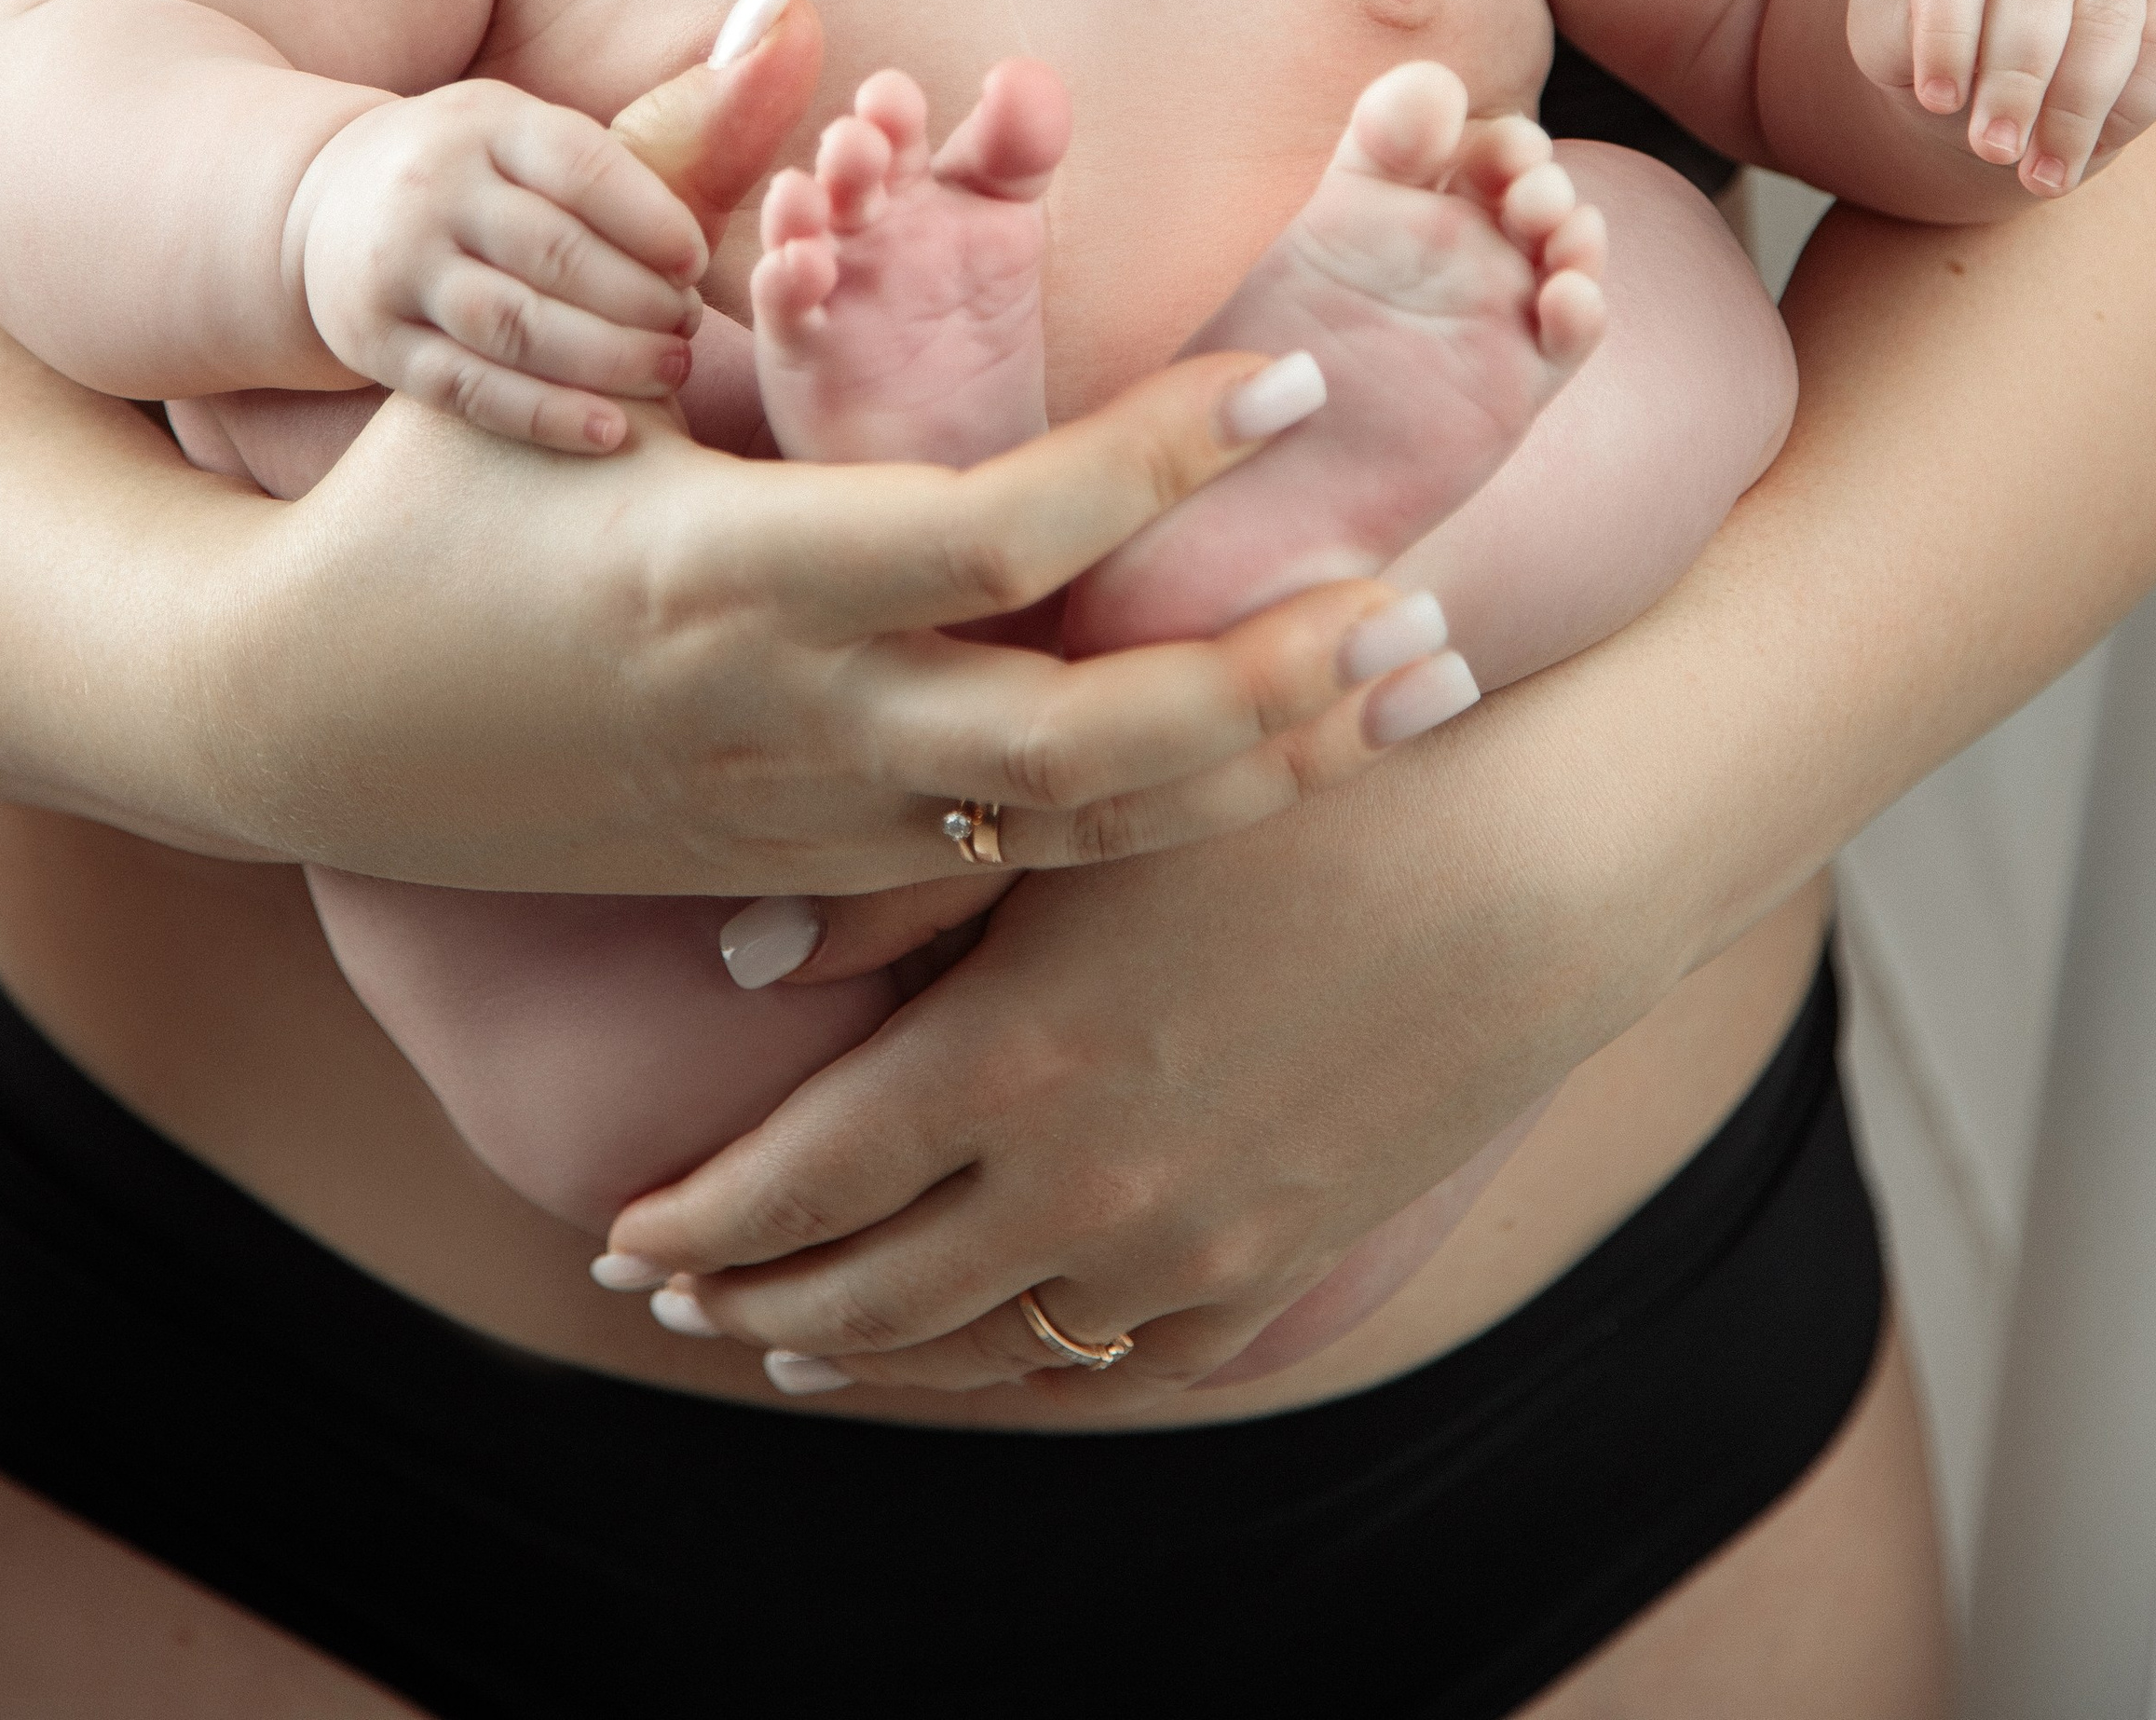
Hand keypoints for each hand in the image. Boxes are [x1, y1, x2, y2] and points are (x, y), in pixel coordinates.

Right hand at [228, 362, 1456, 894]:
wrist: (277, 716)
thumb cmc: (416, 497)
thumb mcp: (531, 329)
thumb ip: (683, 157)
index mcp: (726, 569)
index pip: (991, 530)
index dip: (1155, 461)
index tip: (1294, 381)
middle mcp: (782, 718)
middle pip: (1081, 743)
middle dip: (1267, 681)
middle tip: (1429, 601)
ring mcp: (796, 824)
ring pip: (1075, 837)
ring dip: (1255, 772)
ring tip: (1410, 689)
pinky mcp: (797, 878)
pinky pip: (1010, 869)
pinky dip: (1150, 828)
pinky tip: (1273, 767)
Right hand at [286, 78, 712, 449]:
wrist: (323, 208)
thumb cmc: (478, 176)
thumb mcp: (532, 130)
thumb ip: (650, 130)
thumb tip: (791, 39)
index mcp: (488, 123)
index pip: (582, 168)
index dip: (653, 222)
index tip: (696, 262)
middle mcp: (434, 190)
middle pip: (555, 255)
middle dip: (640, 300)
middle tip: (690, 328)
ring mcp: (397, 270)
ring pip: (515, 326)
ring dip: (607, 360)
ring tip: (670, 373)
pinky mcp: (376, 343)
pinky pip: (469, 389)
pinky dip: (544, 415)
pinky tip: (610, 433)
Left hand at [599, 713, 1544, 1398]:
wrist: (1533, 860)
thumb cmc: (1296, 795)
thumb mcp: (1084, 823)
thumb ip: (896, 893)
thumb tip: (739, 956)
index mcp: (1007, 1065)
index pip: (795, 1187)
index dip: (697, 1225)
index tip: (623, 1240)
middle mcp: (1079, 1186)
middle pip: (869, 1295)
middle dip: (757, 1306)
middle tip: (682, 1301)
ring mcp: (1186, 1244)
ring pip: (987, 1345)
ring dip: (881, 1349)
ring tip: (811, 1338)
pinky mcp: (1280, 1260)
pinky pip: (1121, 1355)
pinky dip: (1032, 1360)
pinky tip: (998, 1339)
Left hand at [1847, 0, 2155, 192]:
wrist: (1989, 36)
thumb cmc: (1924, 28)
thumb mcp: (1884, 29)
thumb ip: (1897, 37)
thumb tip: (1944, 79)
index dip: (1946, 31)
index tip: (1935, 101)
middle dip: (2015, 79)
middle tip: (1993, 150)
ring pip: (2111, 17)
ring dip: (2075, 108)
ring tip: (2040, 177)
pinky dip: (2132, 107)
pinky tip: (2087, 148)